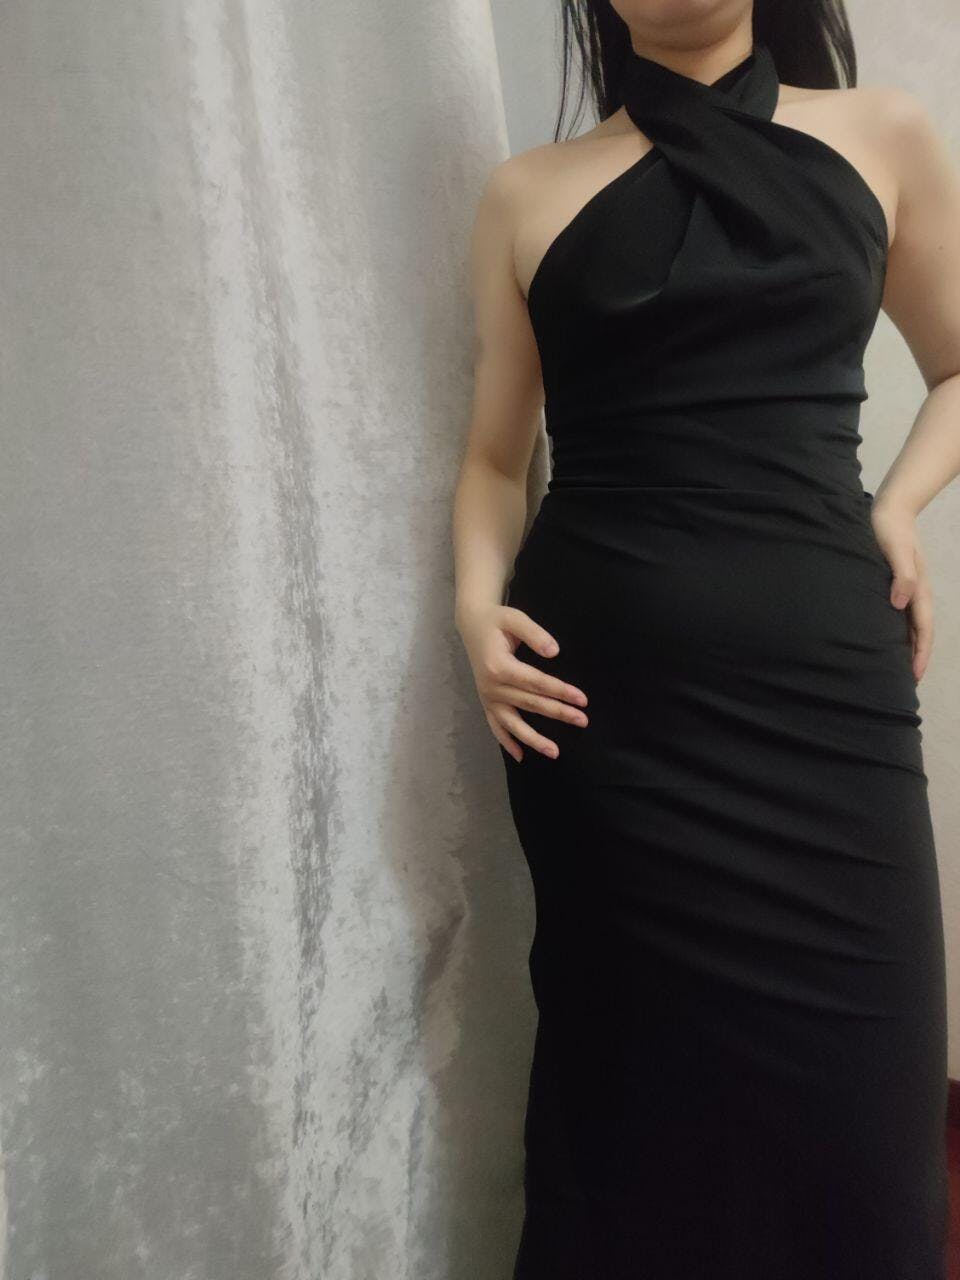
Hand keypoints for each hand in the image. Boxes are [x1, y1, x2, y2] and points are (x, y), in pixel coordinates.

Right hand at [457, 603, 588, 761]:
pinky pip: (495, 726)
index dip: (560, 691)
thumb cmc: (497, 621)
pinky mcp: (486, 702)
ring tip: (555, 752)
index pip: (536, 683)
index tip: (582, 699)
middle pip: (530, 704)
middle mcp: (491, 686)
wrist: (472, 625)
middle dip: (558, 713)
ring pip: (512, 723)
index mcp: (498, 666)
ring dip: (534, 739)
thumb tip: (554, 652)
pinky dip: (506, 742)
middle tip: (582, 721)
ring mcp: (487, 697)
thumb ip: (534, 634)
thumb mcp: (514, 618)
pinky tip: (521, 756)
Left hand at [870, 501, 933, 681]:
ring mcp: (910, 589)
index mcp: (920, 588)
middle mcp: (918, 592)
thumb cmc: (890, 529)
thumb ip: (902, 575)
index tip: (915, 675)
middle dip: (917, 657)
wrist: (892, 509)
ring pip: (913, 625)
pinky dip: (901, 630)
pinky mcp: (899, 584)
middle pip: (921, 632)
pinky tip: (889, 638)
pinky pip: (903, 614)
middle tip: (908, 682)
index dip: (920, 653)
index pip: (922, 628)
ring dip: (910, 646)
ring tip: (900, 667)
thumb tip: (900, 604)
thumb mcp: (895, 550)